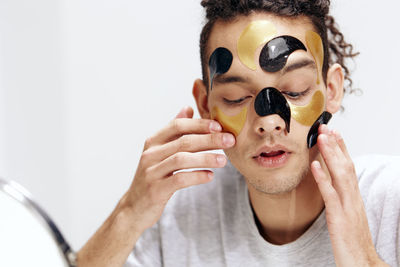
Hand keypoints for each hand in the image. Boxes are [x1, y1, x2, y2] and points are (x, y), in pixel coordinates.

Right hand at [122, 106, 234, 232]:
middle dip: (209, 139)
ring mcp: (151, 172)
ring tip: (224, 160)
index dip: (199, 124)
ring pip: (182, 159)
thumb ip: (173, 131)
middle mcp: (150, 154)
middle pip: (183, 141)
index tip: (219, 126)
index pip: (177, 125)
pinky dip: (197, 176)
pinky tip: (210, 176)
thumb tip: (188, 108)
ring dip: (206, 158)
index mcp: (153, 142)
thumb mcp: (159, 152)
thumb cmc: (153, 177)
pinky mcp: (156, 190)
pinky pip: (179, 180)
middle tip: (230, 140)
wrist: (134, 208)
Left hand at [310, 125, 387, 266]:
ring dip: (330, 155)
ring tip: (321, 138)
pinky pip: (330, 195)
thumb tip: (331, 186)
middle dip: (335, 145)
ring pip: (340, 175)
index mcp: (354, 198)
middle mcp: (353, 199)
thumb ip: (340, 200)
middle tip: (325, 127)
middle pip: (346, 166)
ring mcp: (347, 208)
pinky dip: (323, 179)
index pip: (349, 167)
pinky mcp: (339, 219)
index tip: (333, 134)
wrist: (362, 264)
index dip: (341, 149)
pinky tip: (314, 166)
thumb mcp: (346, 216)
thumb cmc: (352, 241)